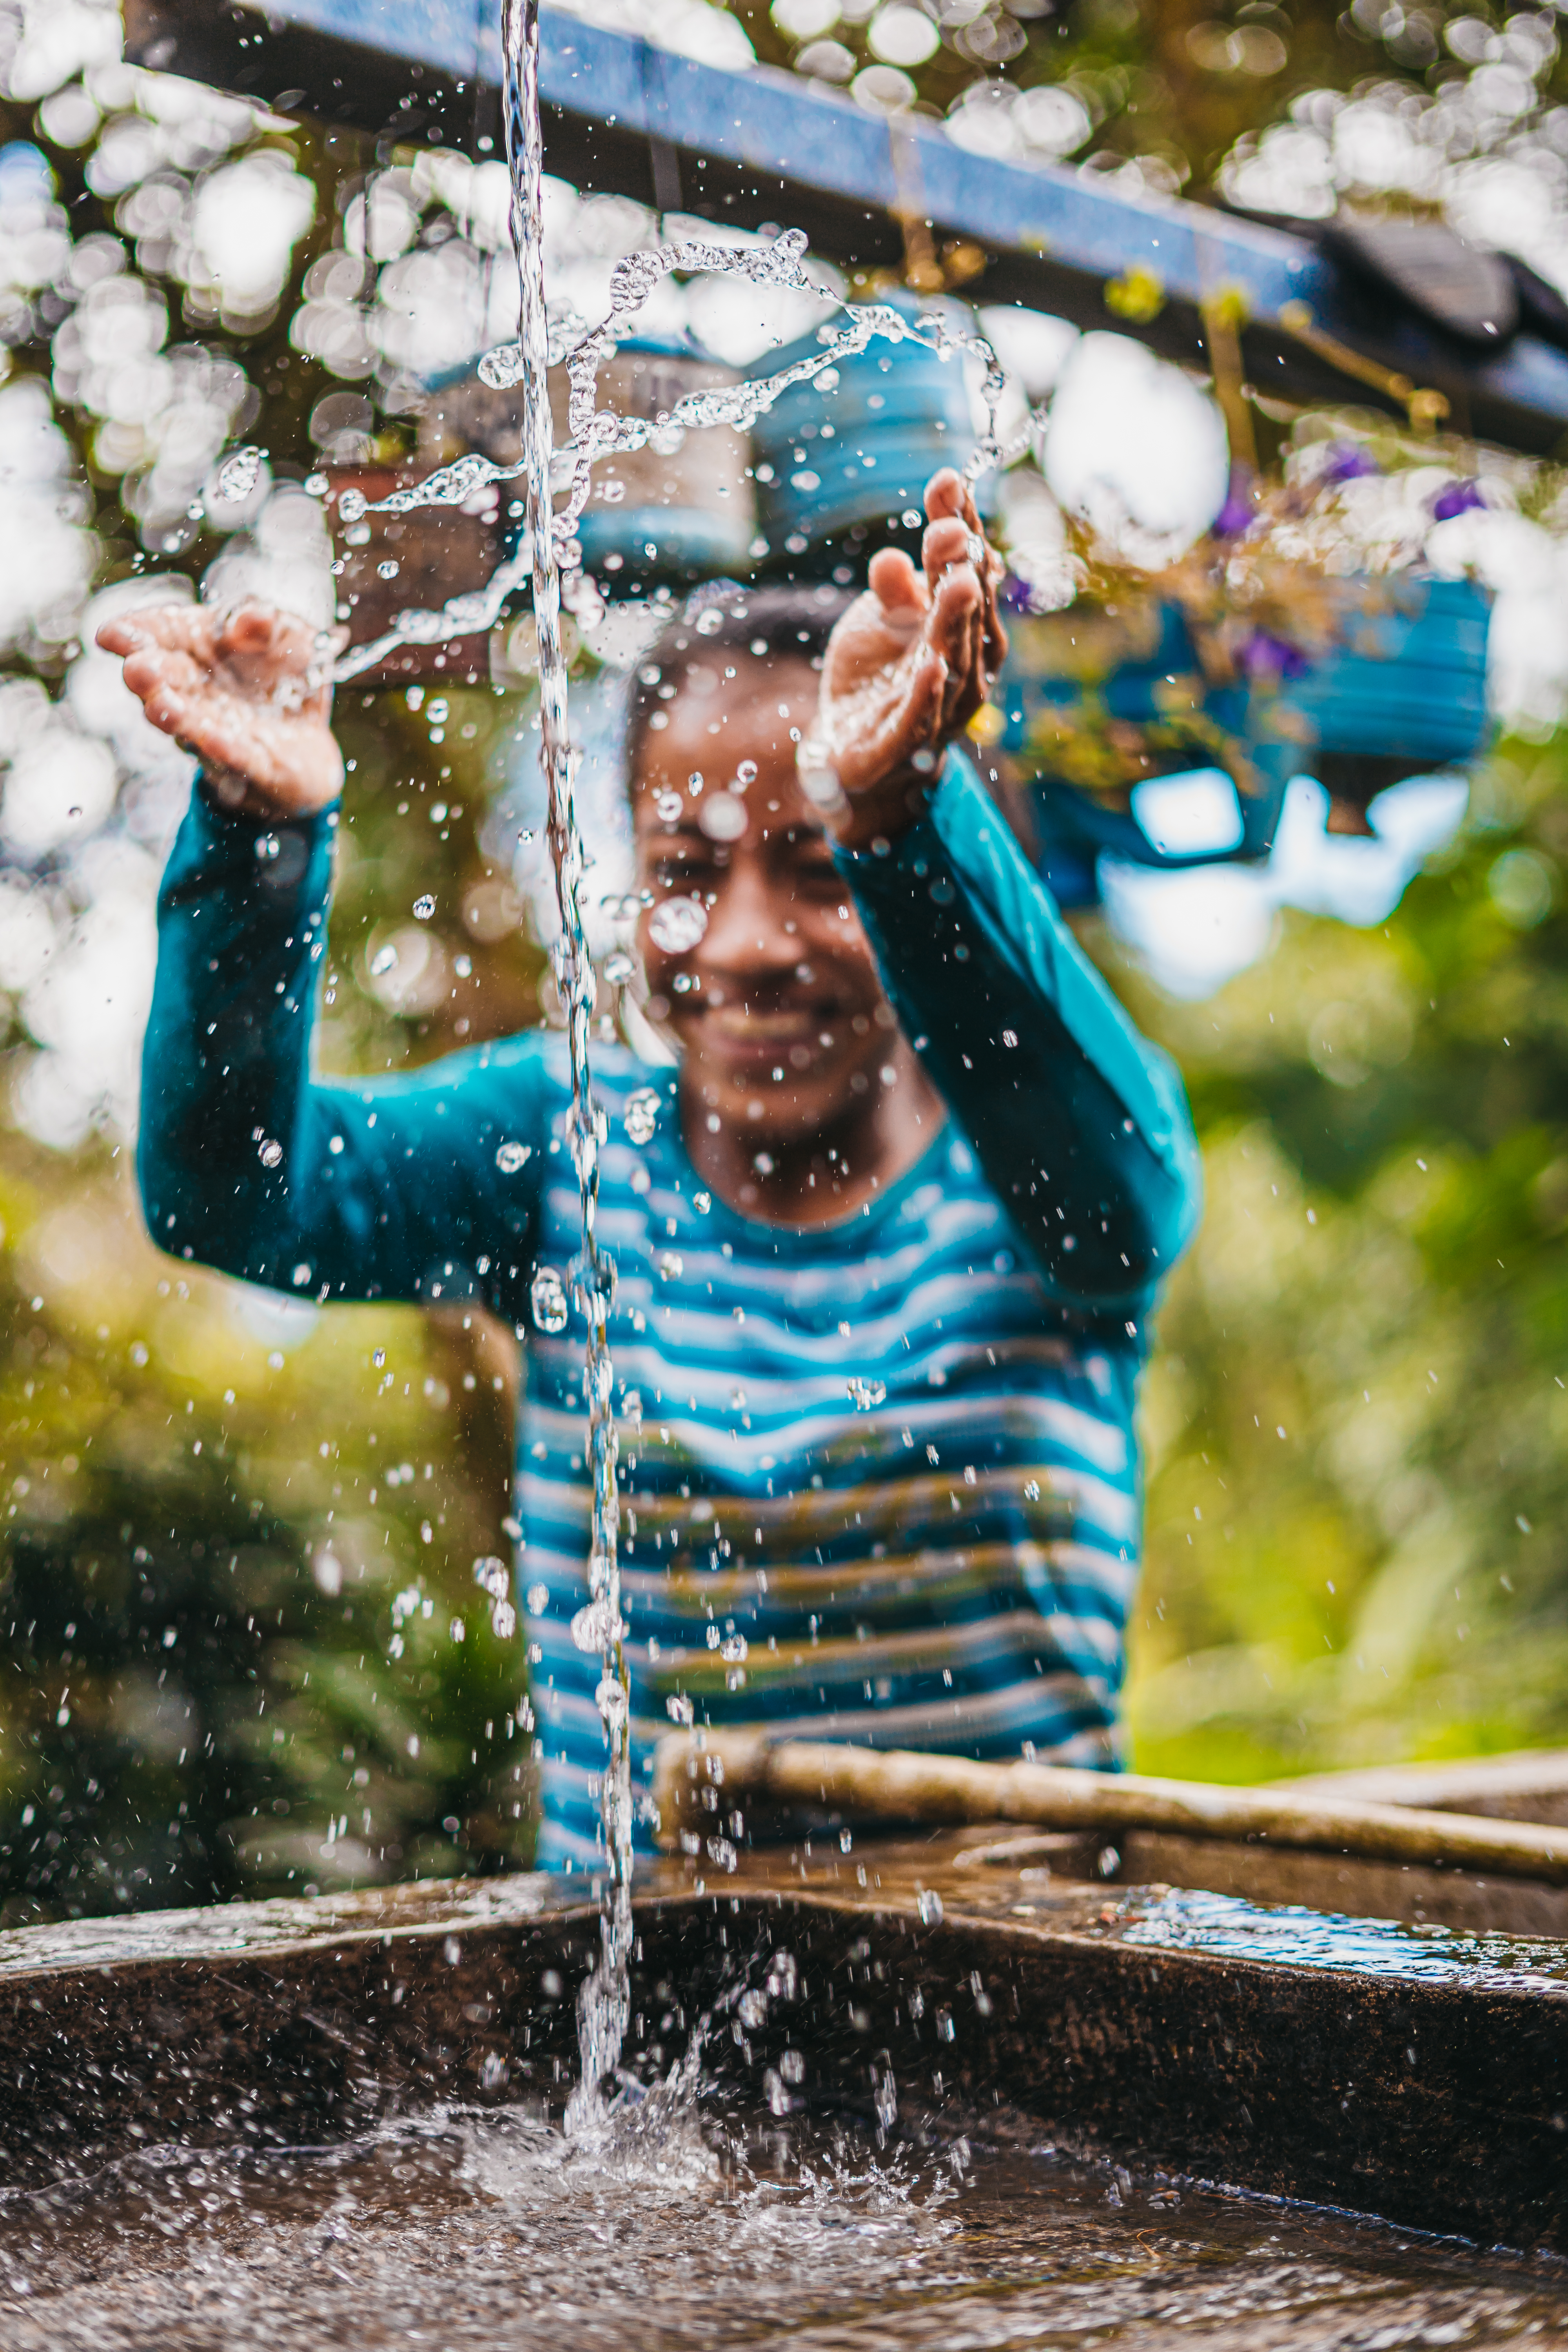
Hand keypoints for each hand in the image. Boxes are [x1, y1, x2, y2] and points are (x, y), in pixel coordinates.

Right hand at [95, 602, 342, 819]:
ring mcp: (220, 729)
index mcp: (203, 648)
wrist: (312, 743)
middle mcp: (200, 690)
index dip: (136, 633)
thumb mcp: (293, 637)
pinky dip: (222, 747)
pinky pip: (236, 756)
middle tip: (135, 669)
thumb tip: (252, 617)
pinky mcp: (255, 765)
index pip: (164, 633)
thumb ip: (270, 622)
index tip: (110, 633)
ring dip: (174, 715)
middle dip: (149, 675)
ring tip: (158, 705)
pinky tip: (210, 738)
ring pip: (191, 723)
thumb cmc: (291, 680)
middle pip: (168, 680)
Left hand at [810, 469, 1006, 850]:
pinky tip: (931, 662)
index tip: (947, 480)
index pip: (966, 568)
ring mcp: (941, 707)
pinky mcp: (905, 745)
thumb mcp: (878, 623)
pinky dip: (927, 691)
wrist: (855, 754)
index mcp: (963, 627)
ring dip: (955, 620)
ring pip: (952, 658)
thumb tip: (890, 558)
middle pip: (965, 609)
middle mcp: (964, 664)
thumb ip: (890, 592)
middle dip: (961, 566)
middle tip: (955, 525)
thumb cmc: (878, 679)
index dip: (960, 526)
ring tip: (959, 579)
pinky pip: (920, 717)